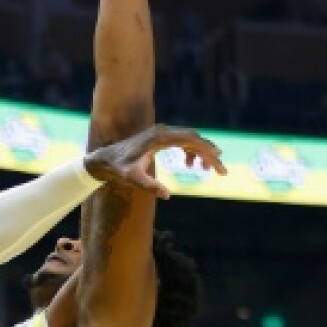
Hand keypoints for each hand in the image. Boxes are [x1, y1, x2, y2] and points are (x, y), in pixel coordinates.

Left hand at [85, 125, 225, 199]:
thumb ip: (148, 186)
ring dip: (201, 153)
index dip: (208, 151)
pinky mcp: (159, 138)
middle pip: (194, 138)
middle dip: (210, 154)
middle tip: (221, 171)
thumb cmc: (118, 169)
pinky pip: (181, 141)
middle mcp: (163, 131)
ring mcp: (161, 133)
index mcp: (160, 138)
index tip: (219, 164)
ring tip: (206, 171)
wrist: (105, 159)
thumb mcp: (132, 179)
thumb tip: (167, 195)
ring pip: (190, 139)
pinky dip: (190, 151)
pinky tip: (191, 165)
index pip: (191, 140)